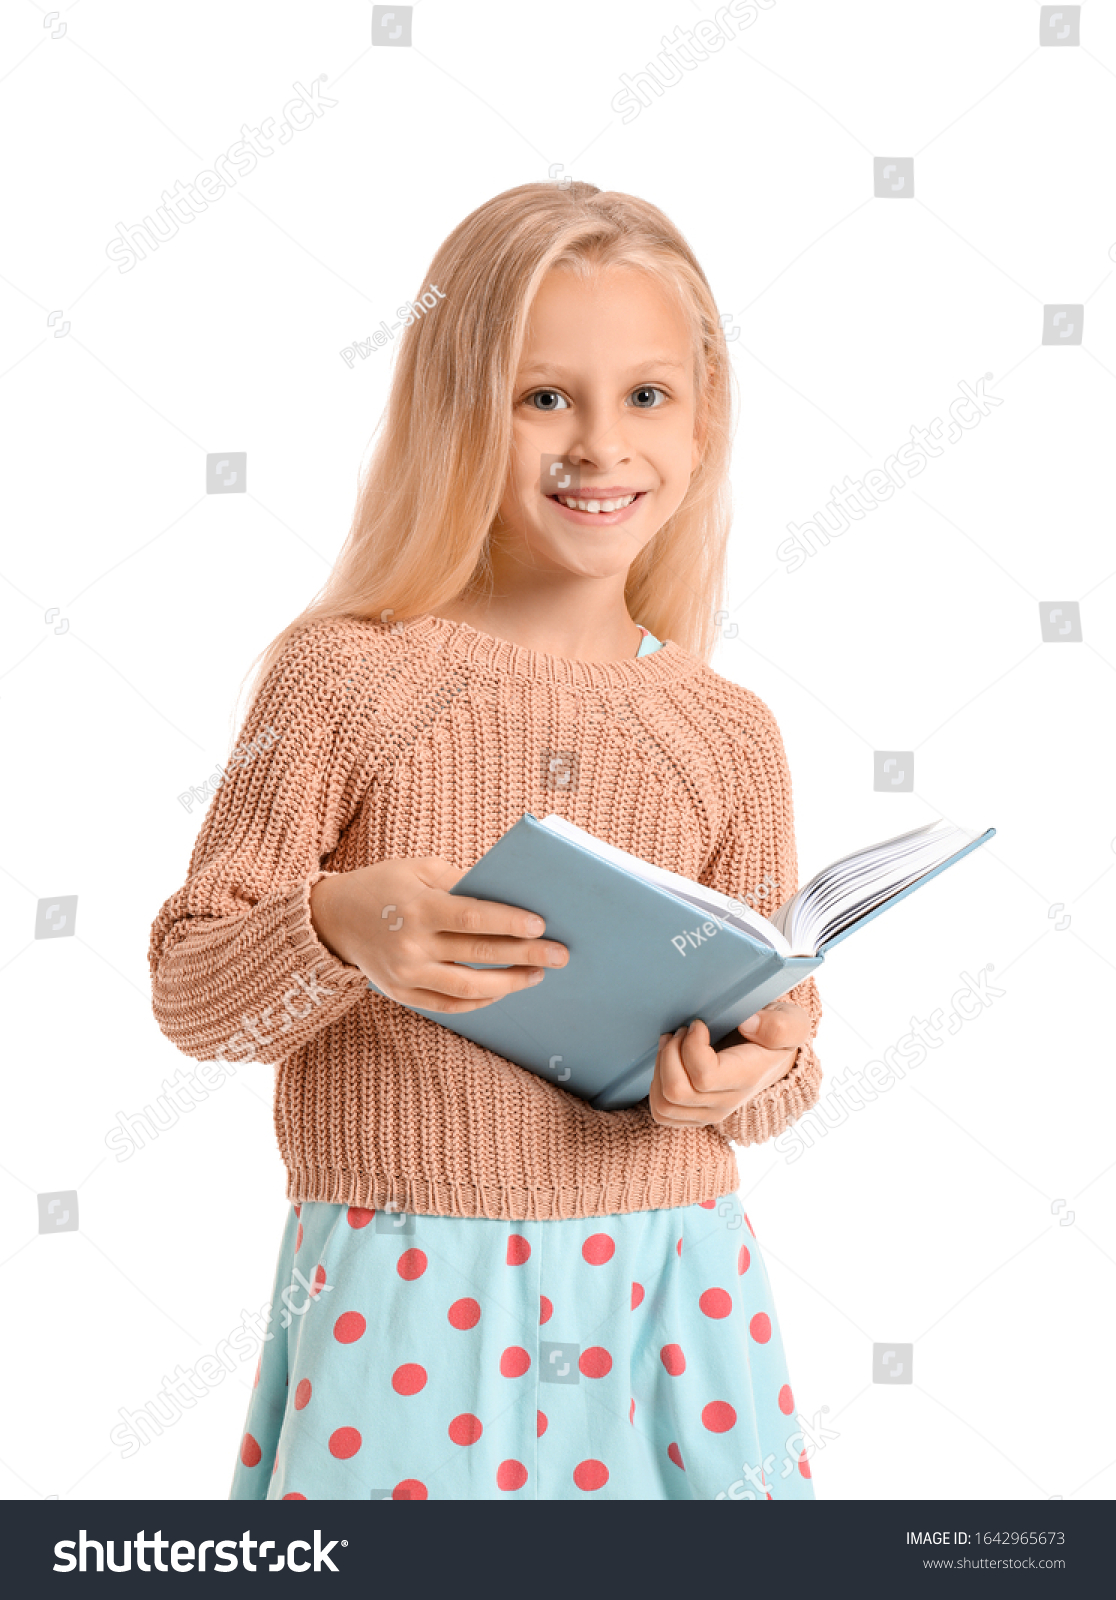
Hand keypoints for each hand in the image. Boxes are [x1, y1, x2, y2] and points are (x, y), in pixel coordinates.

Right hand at [308, 857, 567, 1009]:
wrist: (333, 918)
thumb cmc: (386, 885)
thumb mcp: (420, 869)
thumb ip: (462, 880)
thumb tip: (511, 892)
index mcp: (417, 908)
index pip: (471, 918)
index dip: (508, 922)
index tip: (541, 925)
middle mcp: (410, 945)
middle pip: (478, 955)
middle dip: (525, 955)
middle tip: (560, 954)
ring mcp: (405, 975)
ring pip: (468, 989)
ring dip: (509, 984)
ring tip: (537, 974)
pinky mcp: (402, 994)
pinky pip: (449, 1006)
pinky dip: (481, 1001)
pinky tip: (504, 990)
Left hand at [647, 1001, 811, 1127]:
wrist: (774, 1056)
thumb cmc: (776, 1033)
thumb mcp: (791, 1022)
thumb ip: (778, 1026)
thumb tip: (748, 1024)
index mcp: (747, 1078)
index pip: (704, 1076)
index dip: (691, 1046)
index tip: (698, 1024)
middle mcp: (727, 1102)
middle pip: (677, 1091)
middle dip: (669, 1053)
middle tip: (680, 1031)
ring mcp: (710, 1113)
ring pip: (664, 1104)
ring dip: (660, 1067)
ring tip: (672, 1043)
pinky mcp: (696, 1115)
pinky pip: (662, 1112)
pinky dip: (657, 1085)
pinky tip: (669, 1061)